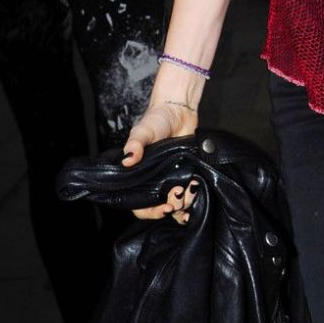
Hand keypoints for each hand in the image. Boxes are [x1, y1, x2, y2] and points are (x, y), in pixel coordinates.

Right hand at [122, 100, 198, 223]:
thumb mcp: (142, 132)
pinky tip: (196, 191)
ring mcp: (171, 181)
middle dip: (170, 207)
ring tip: (190, 186)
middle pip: (158, 209)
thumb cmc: (156, 121)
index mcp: (138, 177)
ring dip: (184, 202)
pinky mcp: (186, 176)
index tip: (164, 206)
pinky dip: (194, 198)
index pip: (139, 204)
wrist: (178, 112)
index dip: (150, 211)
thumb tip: (127, 161)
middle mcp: (153, 182)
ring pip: (176, 205)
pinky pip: (189, 196)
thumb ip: (134, 145)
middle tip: (178, 195)